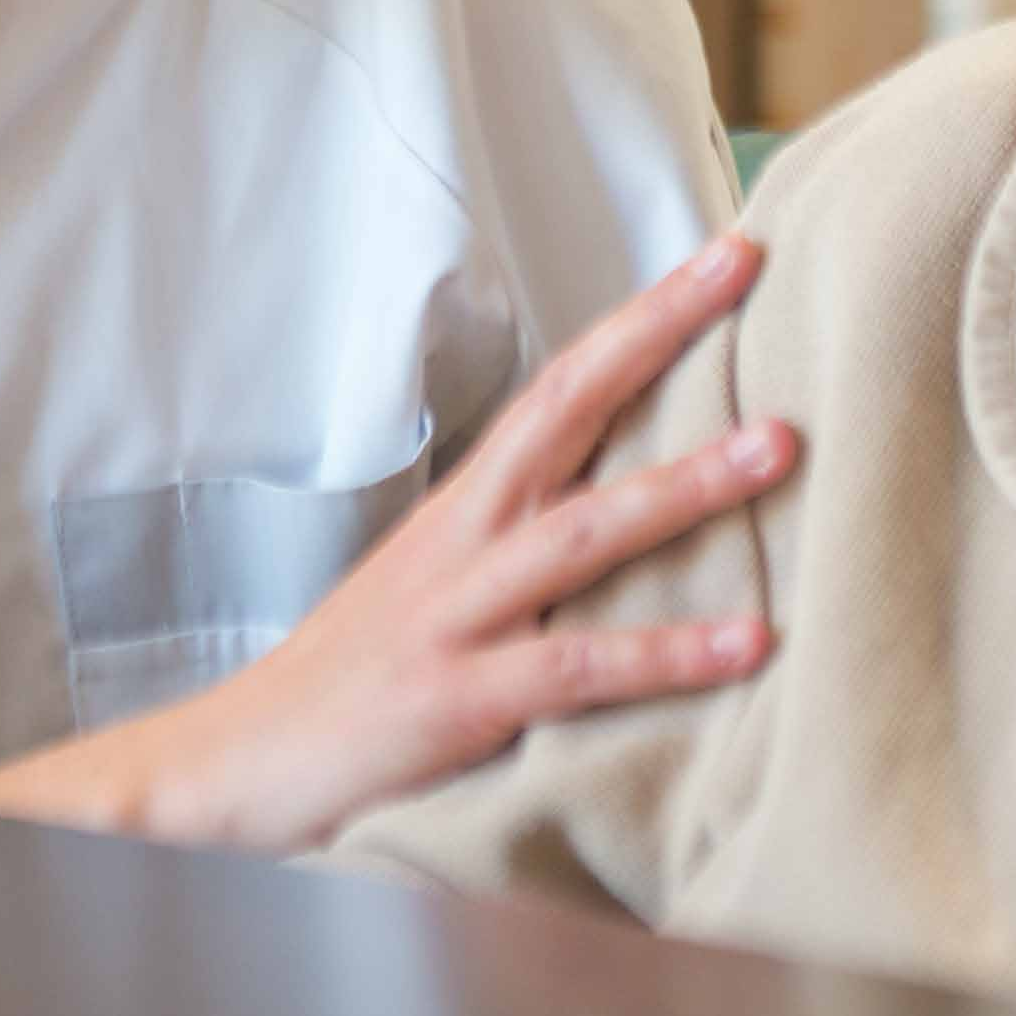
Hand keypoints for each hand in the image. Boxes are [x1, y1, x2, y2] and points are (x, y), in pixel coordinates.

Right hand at [0, 233, 793, 853]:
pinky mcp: (460, 697)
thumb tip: (632, 499)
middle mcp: (470, 536)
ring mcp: (462, 612)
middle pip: (571, 407)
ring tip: (780, 446)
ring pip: (588, 528)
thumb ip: (527, 538)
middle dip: (659, 333)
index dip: (641, 316)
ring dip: (688, 483)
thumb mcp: (442, 582)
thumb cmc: (357, 673)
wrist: (235, 759)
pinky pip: (581, 666)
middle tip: (744, 268)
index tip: (721, 256)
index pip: (565, 382)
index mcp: (471, 503)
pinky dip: (668, 653)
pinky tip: (749, 642)